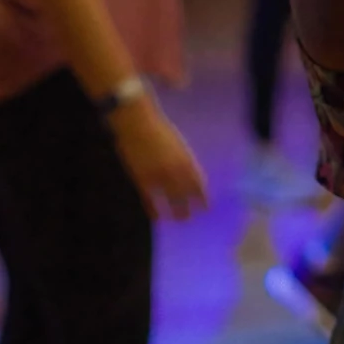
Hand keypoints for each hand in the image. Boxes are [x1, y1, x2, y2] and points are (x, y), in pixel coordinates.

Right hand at [110, 97, 207, 220]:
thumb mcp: (177, 144)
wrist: (138, 122)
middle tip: (193, 217)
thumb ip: (183, 161)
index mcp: (186, 160)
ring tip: (179, 220)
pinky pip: (150, 200)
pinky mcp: (142, 180)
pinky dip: (154, 210)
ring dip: (176, 213)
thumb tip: (189, 174)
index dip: (202, 197)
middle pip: (186, 195)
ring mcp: (158, 176)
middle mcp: (175, 171)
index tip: (206, 207)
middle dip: (191, 208)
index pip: (198, 184)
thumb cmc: (158, 129)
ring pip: (170, 201)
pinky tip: (157, 217)